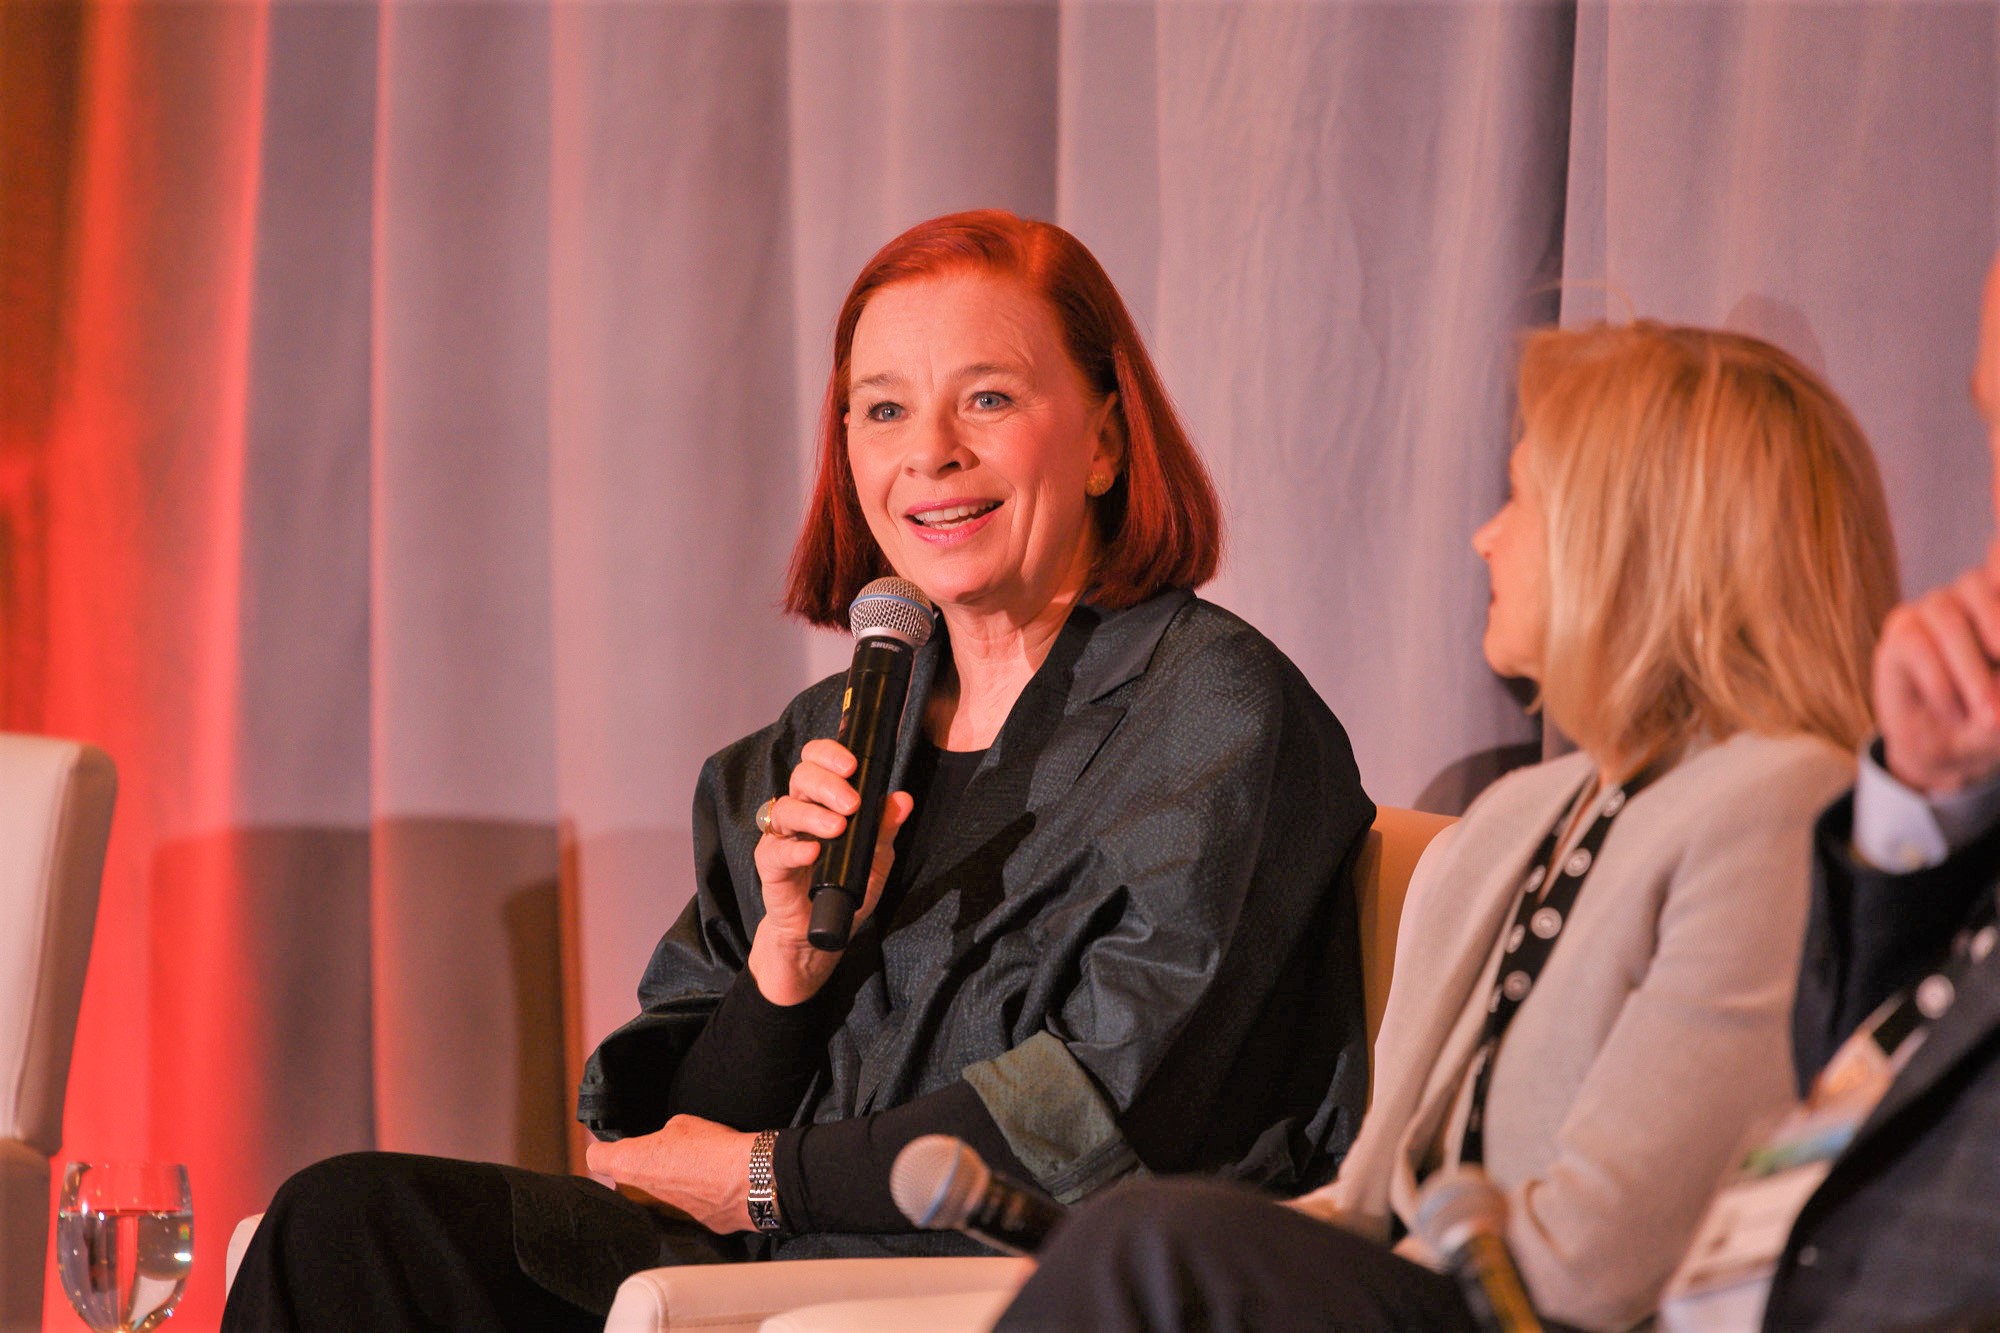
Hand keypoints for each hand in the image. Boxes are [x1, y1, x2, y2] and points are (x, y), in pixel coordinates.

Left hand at [584, 1115, 758, 1234]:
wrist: (748, 1181)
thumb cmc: (712, 1148)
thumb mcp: (681, 1124)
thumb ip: (662, 1137)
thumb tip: (666, 1147)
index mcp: (629, 1163)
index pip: (596, 1157)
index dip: (607, 1149)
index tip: (620, 1147)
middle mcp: (636, 1196)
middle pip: (625, 1182)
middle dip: (641, 1172)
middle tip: (667, 1158)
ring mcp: (658, 1217)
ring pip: (651, 1200)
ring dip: (665, 1190)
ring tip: (693, 1175)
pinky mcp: (683, 1229)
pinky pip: (677, 1213)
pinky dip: (688, 1204)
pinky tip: (707, 1191)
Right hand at [749, 738, 914, 1004]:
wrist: (820, 934)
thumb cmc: (845, 887)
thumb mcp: (875, 858)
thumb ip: (885, 828)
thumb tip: (902, 799)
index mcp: (822, 801)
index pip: (818, 762)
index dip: (830, 754)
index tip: (853, 764)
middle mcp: (799, 812)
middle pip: (801, 777)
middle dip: (827, 783)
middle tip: (852, 803)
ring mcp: (781, 837)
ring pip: (785, 808)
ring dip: (813, 814)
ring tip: (837, 828)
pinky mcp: (769, 865)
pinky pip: (775, 850)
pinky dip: (794, 849)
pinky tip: (813, 853)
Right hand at [1875, 560, 1999, 794]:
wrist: (1954, 751)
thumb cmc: (1998, 714)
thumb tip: (1992, 649)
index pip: (1997, 552)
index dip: (1995, 506)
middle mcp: (1972, 593)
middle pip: (1978, 583)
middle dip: (1997, 626)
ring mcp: (1933, 609)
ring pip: (1947, 618)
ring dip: (1970, 672)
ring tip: (1986, 713)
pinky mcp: (1901, 632)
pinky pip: (1916, 645)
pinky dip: (1940, 684)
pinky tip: (1951, 709)